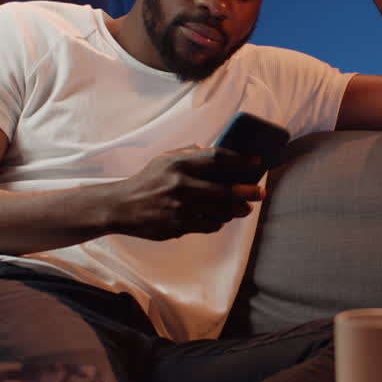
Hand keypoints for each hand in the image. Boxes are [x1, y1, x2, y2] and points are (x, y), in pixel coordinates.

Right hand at [113, 148, 264, 240]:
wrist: (121, 207)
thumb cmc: (148, 180)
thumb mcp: (164, 159)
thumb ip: (190, 154)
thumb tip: (218, 154)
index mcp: (178, 164)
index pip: (217, 158)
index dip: (240, 160)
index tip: (257, 162)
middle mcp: (180, 186)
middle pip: (224, 189)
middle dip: (247, 191)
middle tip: (260, 192)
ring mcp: (179, 209)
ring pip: (220, 211)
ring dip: (237, 210)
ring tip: (245, 207)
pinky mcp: (178, 227)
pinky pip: (208, 225)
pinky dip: (218, 222)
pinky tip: (221, 217)